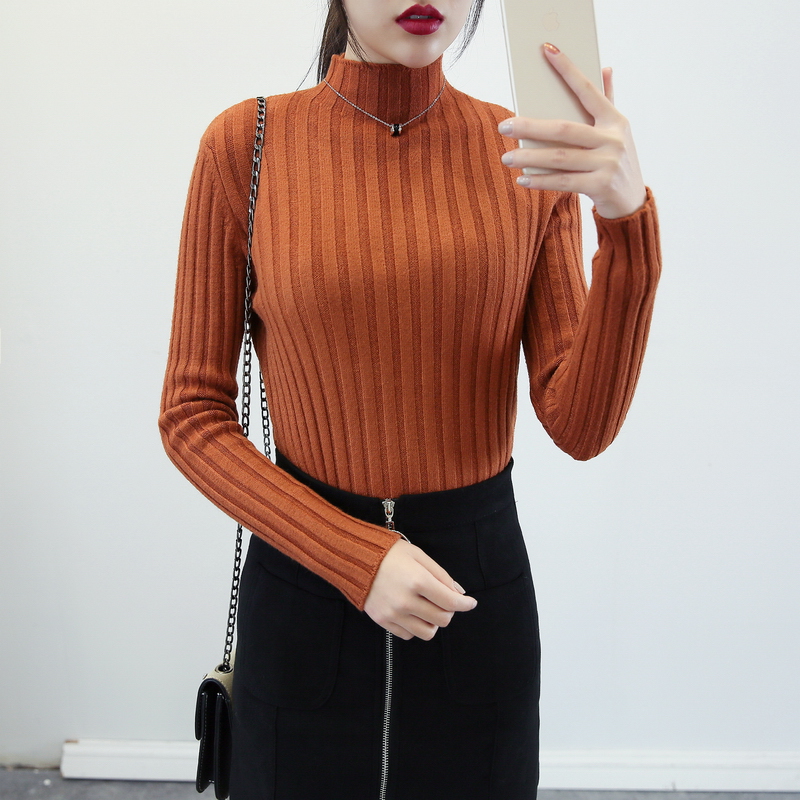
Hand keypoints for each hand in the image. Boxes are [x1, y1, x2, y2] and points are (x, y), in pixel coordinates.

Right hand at [364, 539, 477, 640]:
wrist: (356, 559)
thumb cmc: (390, 553)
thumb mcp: (418, 555)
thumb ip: (441, 575)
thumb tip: (459, 593)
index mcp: (418, 581)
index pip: (451, 602)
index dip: (465, 604)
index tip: (470, 603)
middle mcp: (406, 601)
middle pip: (442, 620)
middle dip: (449, 611)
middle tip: (444, 601)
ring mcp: (394, 614)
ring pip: (427, 632)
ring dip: (433, 622)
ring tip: (428, 608)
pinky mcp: (383, 621)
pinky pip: (408, 635)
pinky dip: (415, 626)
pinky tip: (412, 612)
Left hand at [498, 43, 646, 218]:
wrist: (632, 201)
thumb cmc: (617, 161)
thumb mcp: (618, 131)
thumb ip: (609, 101)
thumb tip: (606, 68)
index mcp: (615, 120)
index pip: (587, 90)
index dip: (568, 69)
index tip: (547, 51)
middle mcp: (612, 139)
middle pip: (563, 129)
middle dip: (530, 126)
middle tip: (503, 126)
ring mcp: (608, 164)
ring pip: (559, 158)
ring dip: (529, 157)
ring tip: (507, 157)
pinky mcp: (600, 186)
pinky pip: (563, 182)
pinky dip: (541, 181)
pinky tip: (523, 179)